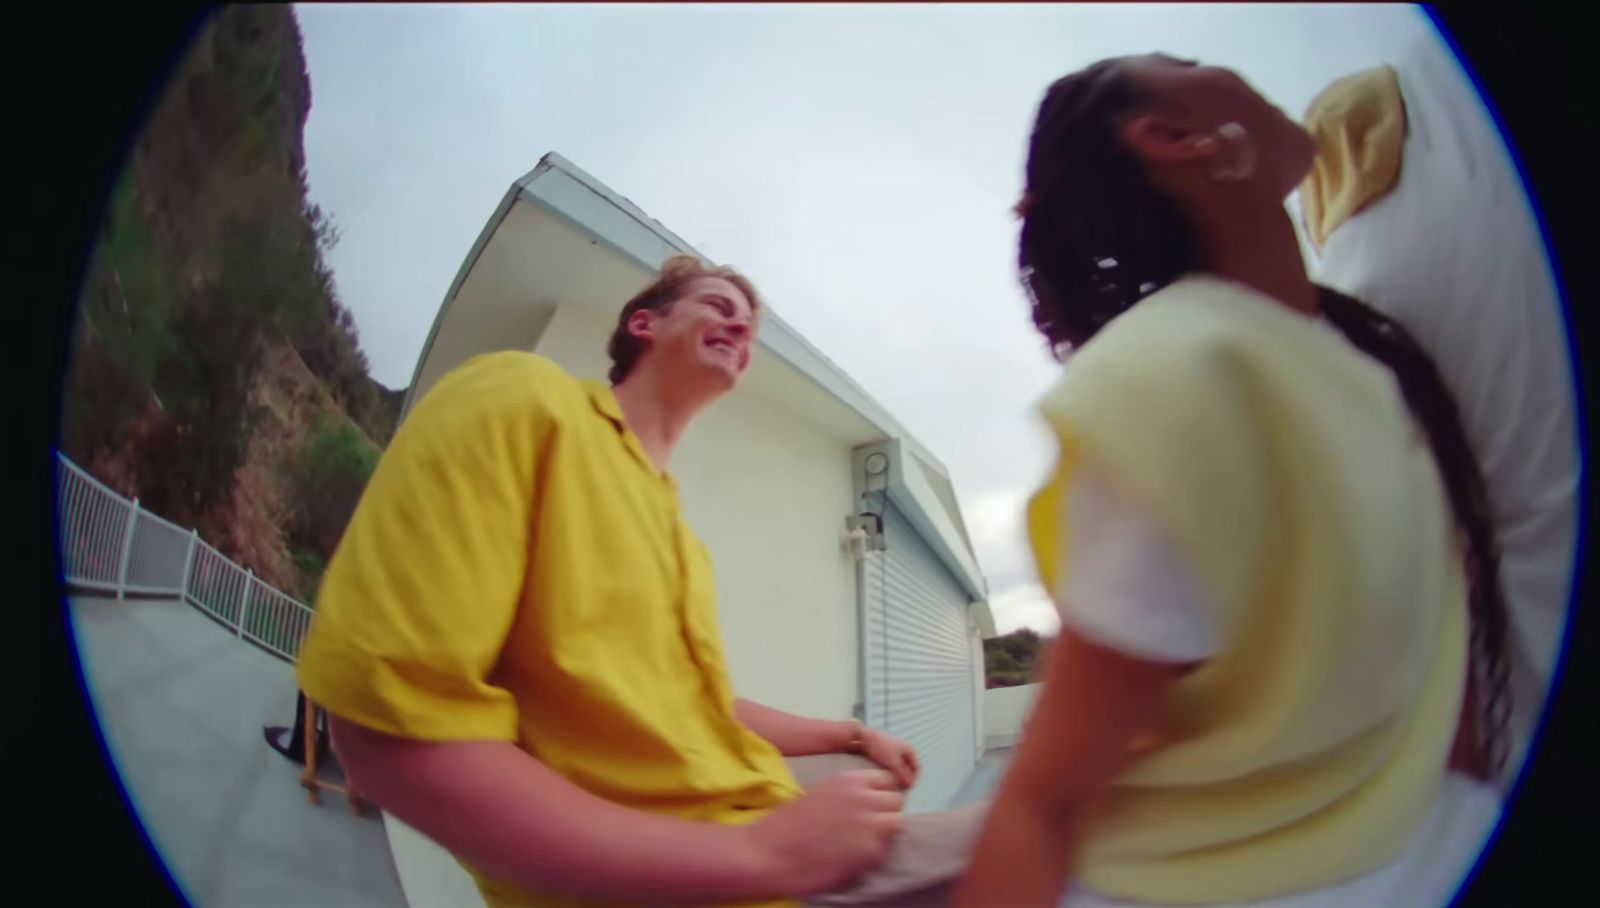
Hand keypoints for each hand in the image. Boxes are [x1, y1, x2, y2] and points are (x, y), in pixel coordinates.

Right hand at [745, 769, 904, 895]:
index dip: (881, 793)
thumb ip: (850, 793)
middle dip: (886, 812)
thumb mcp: (822, 792)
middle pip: (897, 801)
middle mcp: (864, 797)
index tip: (873, 804)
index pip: (887, 779)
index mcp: (849, 779)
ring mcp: (870, 824)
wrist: (769, 853)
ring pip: (897, 823)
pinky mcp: (869, 852)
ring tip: (864, 842)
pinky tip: (854, 857)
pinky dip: (875, 854)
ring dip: (885, 833)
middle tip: (869, 826)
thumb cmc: (787, 824)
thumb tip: (873, 799)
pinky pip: (885, 850)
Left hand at [859, 726, 919, 790]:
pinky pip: (891, 765)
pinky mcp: (886, 753)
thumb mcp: (893, 762)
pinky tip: (883, 776)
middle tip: (900, 788)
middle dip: (905, 778)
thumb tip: (910, 785)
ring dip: (897, 775)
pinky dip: (890, 772)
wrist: (864, 735)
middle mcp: (903, 750)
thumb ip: (902, 774)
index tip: (907, 788)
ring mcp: (895, 751)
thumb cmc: (879, 746)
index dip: (914, 779)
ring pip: (899, 767)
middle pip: (908, 768)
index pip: (917, 768)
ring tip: (891, 783)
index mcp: (909, 750)